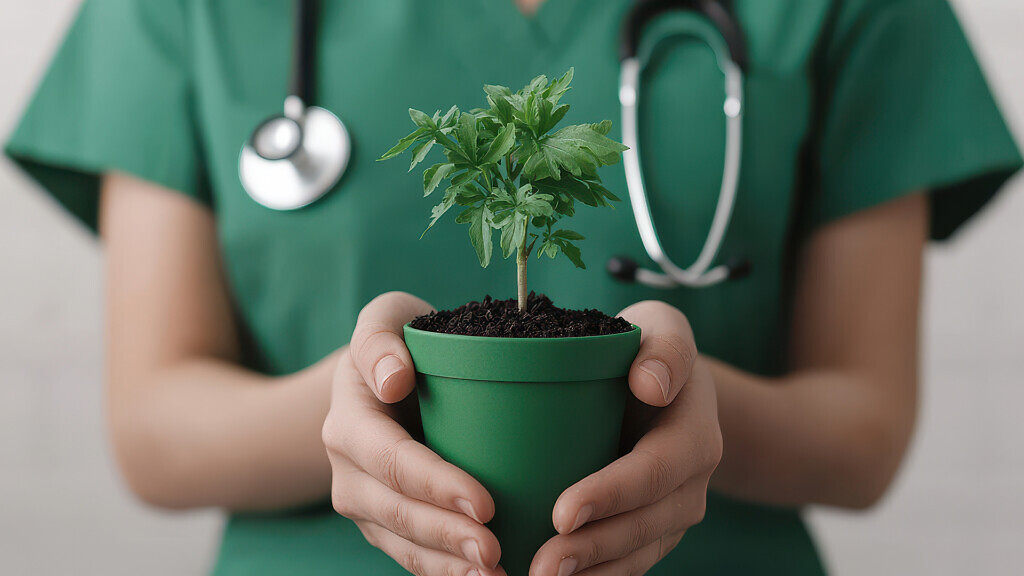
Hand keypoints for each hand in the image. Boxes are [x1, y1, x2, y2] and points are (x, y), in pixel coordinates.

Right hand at [323, 292, 505, 575]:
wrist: (390, 373)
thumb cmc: (400, 341)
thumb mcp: (386, 318)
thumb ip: (378, 340)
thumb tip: (392, 381)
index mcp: (349, 420)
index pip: (391, 460)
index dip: (435, 485)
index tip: (485, 504)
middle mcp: (347, 469)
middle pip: (395, 511)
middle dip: (445, 537)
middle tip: (495, 553)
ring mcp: (363, 501)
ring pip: (401, 543)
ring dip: (445, 566)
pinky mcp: (385, 522)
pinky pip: (411, 555)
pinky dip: (443, 572)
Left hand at [529, 301, 722, 575]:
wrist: (665, 383)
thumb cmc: (650, 349)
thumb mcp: (663, 326)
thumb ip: (666, 346)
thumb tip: (651, 383)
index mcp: (695, 432)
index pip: (655, 470)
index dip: (612, 494)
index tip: (562, 512)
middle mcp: (692, 480)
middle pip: (647, 524)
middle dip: (595, 548)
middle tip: (542, 565)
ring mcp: (675, 510)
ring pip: (638, 552)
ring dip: (592, 571)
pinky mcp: (654, 528)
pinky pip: (630, 561)